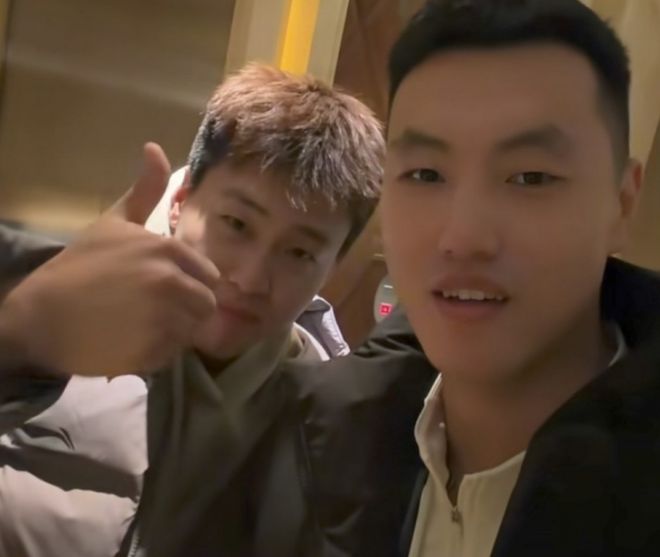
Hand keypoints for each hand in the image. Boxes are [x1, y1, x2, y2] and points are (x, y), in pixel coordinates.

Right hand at [1, 143, 218, 375]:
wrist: (41, 314)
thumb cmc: (80, 266)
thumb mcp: (114, 223)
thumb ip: (144, 191)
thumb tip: (155, 147)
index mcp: (168, 250)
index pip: (210, 277)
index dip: (191, 285)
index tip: (165, 290)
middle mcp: (170, 281)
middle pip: (206, 306)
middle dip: (187, 311)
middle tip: (152, 311)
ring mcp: (161, 318)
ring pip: (192, 331)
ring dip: (173, 332)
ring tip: (140, 325)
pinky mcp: (150, 351)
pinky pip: (173, 355)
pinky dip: (156, 353)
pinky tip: (129, 342)